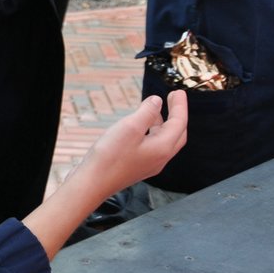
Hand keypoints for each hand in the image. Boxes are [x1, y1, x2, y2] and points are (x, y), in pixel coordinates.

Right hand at [22, 90, 187, 258]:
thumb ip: (147, 112)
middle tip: (173, 98)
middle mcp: (160, 158)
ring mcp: (150, 164)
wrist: (94, 182)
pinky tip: (142, 127)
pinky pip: (154, 145)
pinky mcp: (138, 166)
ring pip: (165, 140)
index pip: (179, 123)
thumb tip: (157, 101)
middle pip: (177, 133)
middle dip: (177, 114)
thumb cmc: (110, 155)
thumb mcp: (130, 127)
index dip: (179, 106)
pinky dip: (154, 131)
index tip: (178, 91)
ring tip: (157, 109)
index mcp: (163, 148)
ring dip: (165, 123)